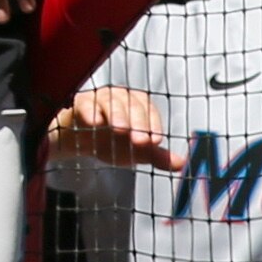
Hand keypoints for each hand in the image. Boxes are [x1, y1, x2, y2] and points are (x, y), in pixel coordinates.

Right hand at [49, 86, 179, 169]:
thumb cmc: (110, 140)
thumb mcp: (135, 151)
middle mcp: (121, 97)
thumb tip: (181, 164)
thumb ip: (156, 156)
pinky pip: (85, 103)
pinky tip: (94, 122)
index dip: (153, 125)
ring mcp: (100, 98)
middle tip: (140, 141)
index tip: (156, 141)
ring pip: (111, 101)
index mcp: (138, 105)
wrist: (80, 140)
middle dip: (138, 123)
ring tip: (121, 129)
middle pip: (132, 105)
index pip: (149, 110)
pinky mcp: (81, 103)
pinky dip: (90, 111)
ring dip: (117, 114)